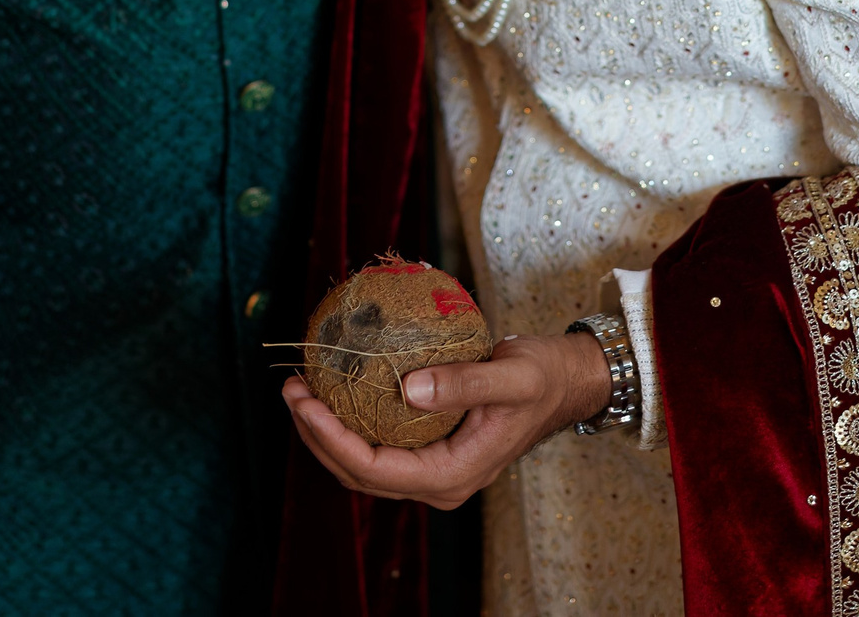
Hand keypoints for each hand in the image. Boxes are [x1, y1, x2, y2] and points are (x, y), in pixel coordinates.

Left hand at [282, 331, 612, 508]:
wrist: (566, 383)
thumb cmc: (543, 377)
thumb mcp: (511, 376)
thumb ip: (464, 383)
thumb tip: (407, 389)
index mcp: (453, 475)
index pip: (374, 468)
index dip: (331, 439)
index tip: (305, 400)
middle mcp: (438, 483)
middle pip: (359, 472)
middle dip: (316, 435)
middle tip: (292, 388)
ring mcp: (433, 470)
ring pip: (364, 463)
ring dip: (327, 431)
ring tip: (302, 388)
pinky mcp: (430, 451)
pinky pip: (379, 444)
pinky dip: (351, 420)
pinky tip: (336, 387)